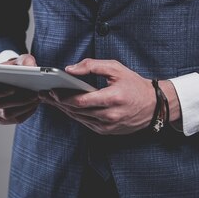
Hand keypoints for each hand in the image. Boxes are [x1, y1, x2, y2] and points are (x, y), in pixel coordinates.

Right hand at [0, 54, 39, 124]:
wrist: (14, 78)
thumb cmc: (13, 69)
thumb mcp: (18, 61)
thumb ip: (24, 60)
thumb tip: (29, 64)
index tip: (13, 89)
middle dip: (17, 100)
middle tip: (34, 95)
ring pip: (7, 114)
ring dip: (24, 107)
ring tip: (37, 99)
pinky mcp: (2, 119)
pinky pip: (15, 119)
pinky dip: (26, 113)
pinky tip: (35, 105)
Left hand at [38, 59, 179, 135]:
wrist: (154, 105)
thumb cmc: (134, 84)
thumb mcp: (116, 68)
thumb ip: (92, 66)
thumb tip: (70, 69)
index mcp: (112, 99)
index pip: (80, 101)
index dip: (63, 97)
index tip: (50, 90)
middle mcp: (109, 116)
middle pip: (76, 111)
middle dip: (58, 102)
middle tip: (44, 94)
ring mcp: (108, 126)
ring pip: (79, 119)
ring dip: (64, 110)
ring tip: (51, 100)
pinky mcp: (107, 131)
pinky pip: (86, 123)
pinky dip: (75, 115)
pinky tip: (66, 107)